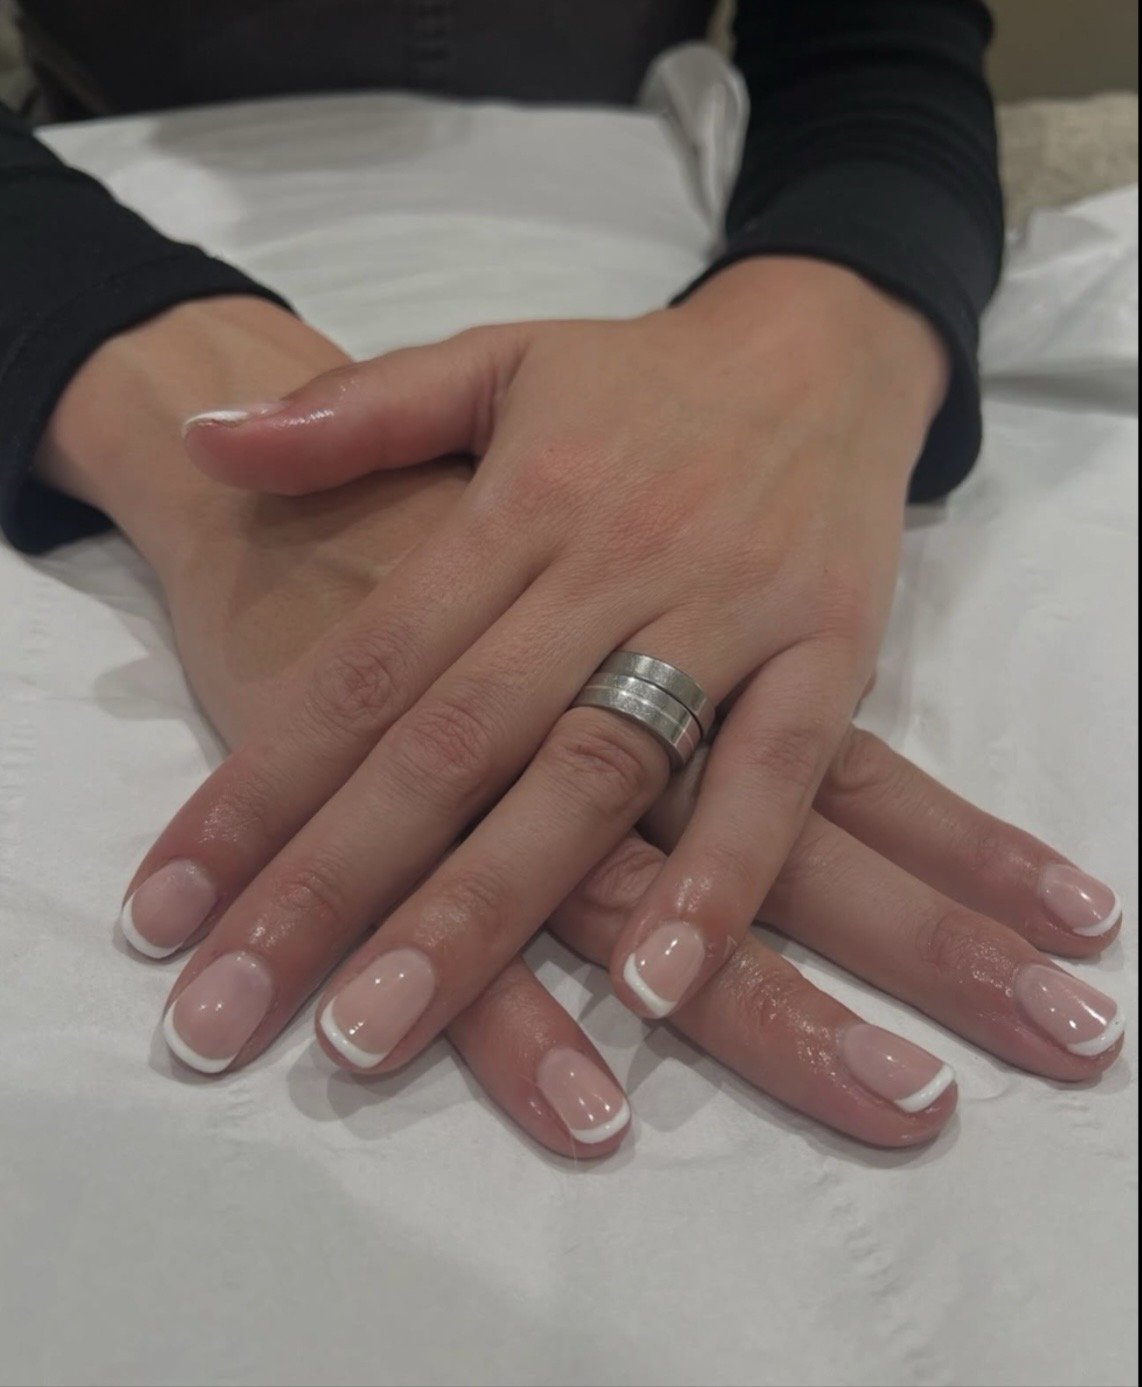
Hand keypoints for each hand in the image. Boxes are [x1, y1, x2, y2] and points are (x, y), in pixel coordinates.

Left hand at [139, 430, 1123, 1155]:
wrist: (826, 345)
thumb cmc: (645, 378)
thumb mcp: (496, 362)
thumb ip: (355, 411)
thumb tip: (205, 438)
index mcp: (515, 504)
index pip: (364, 665)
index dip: (257, 788)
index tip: (167, 907)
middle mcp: (605, 566)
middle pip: (451, 742)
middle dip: (332, 882)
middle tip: (230, 1011)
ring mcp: (722, 612)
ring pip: (589, 773)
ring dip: (486, 906)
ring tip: (382, 1022)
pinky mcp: (828, 651)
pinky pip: (773, 777)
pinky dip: (718, 877)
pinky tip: (651, 987)